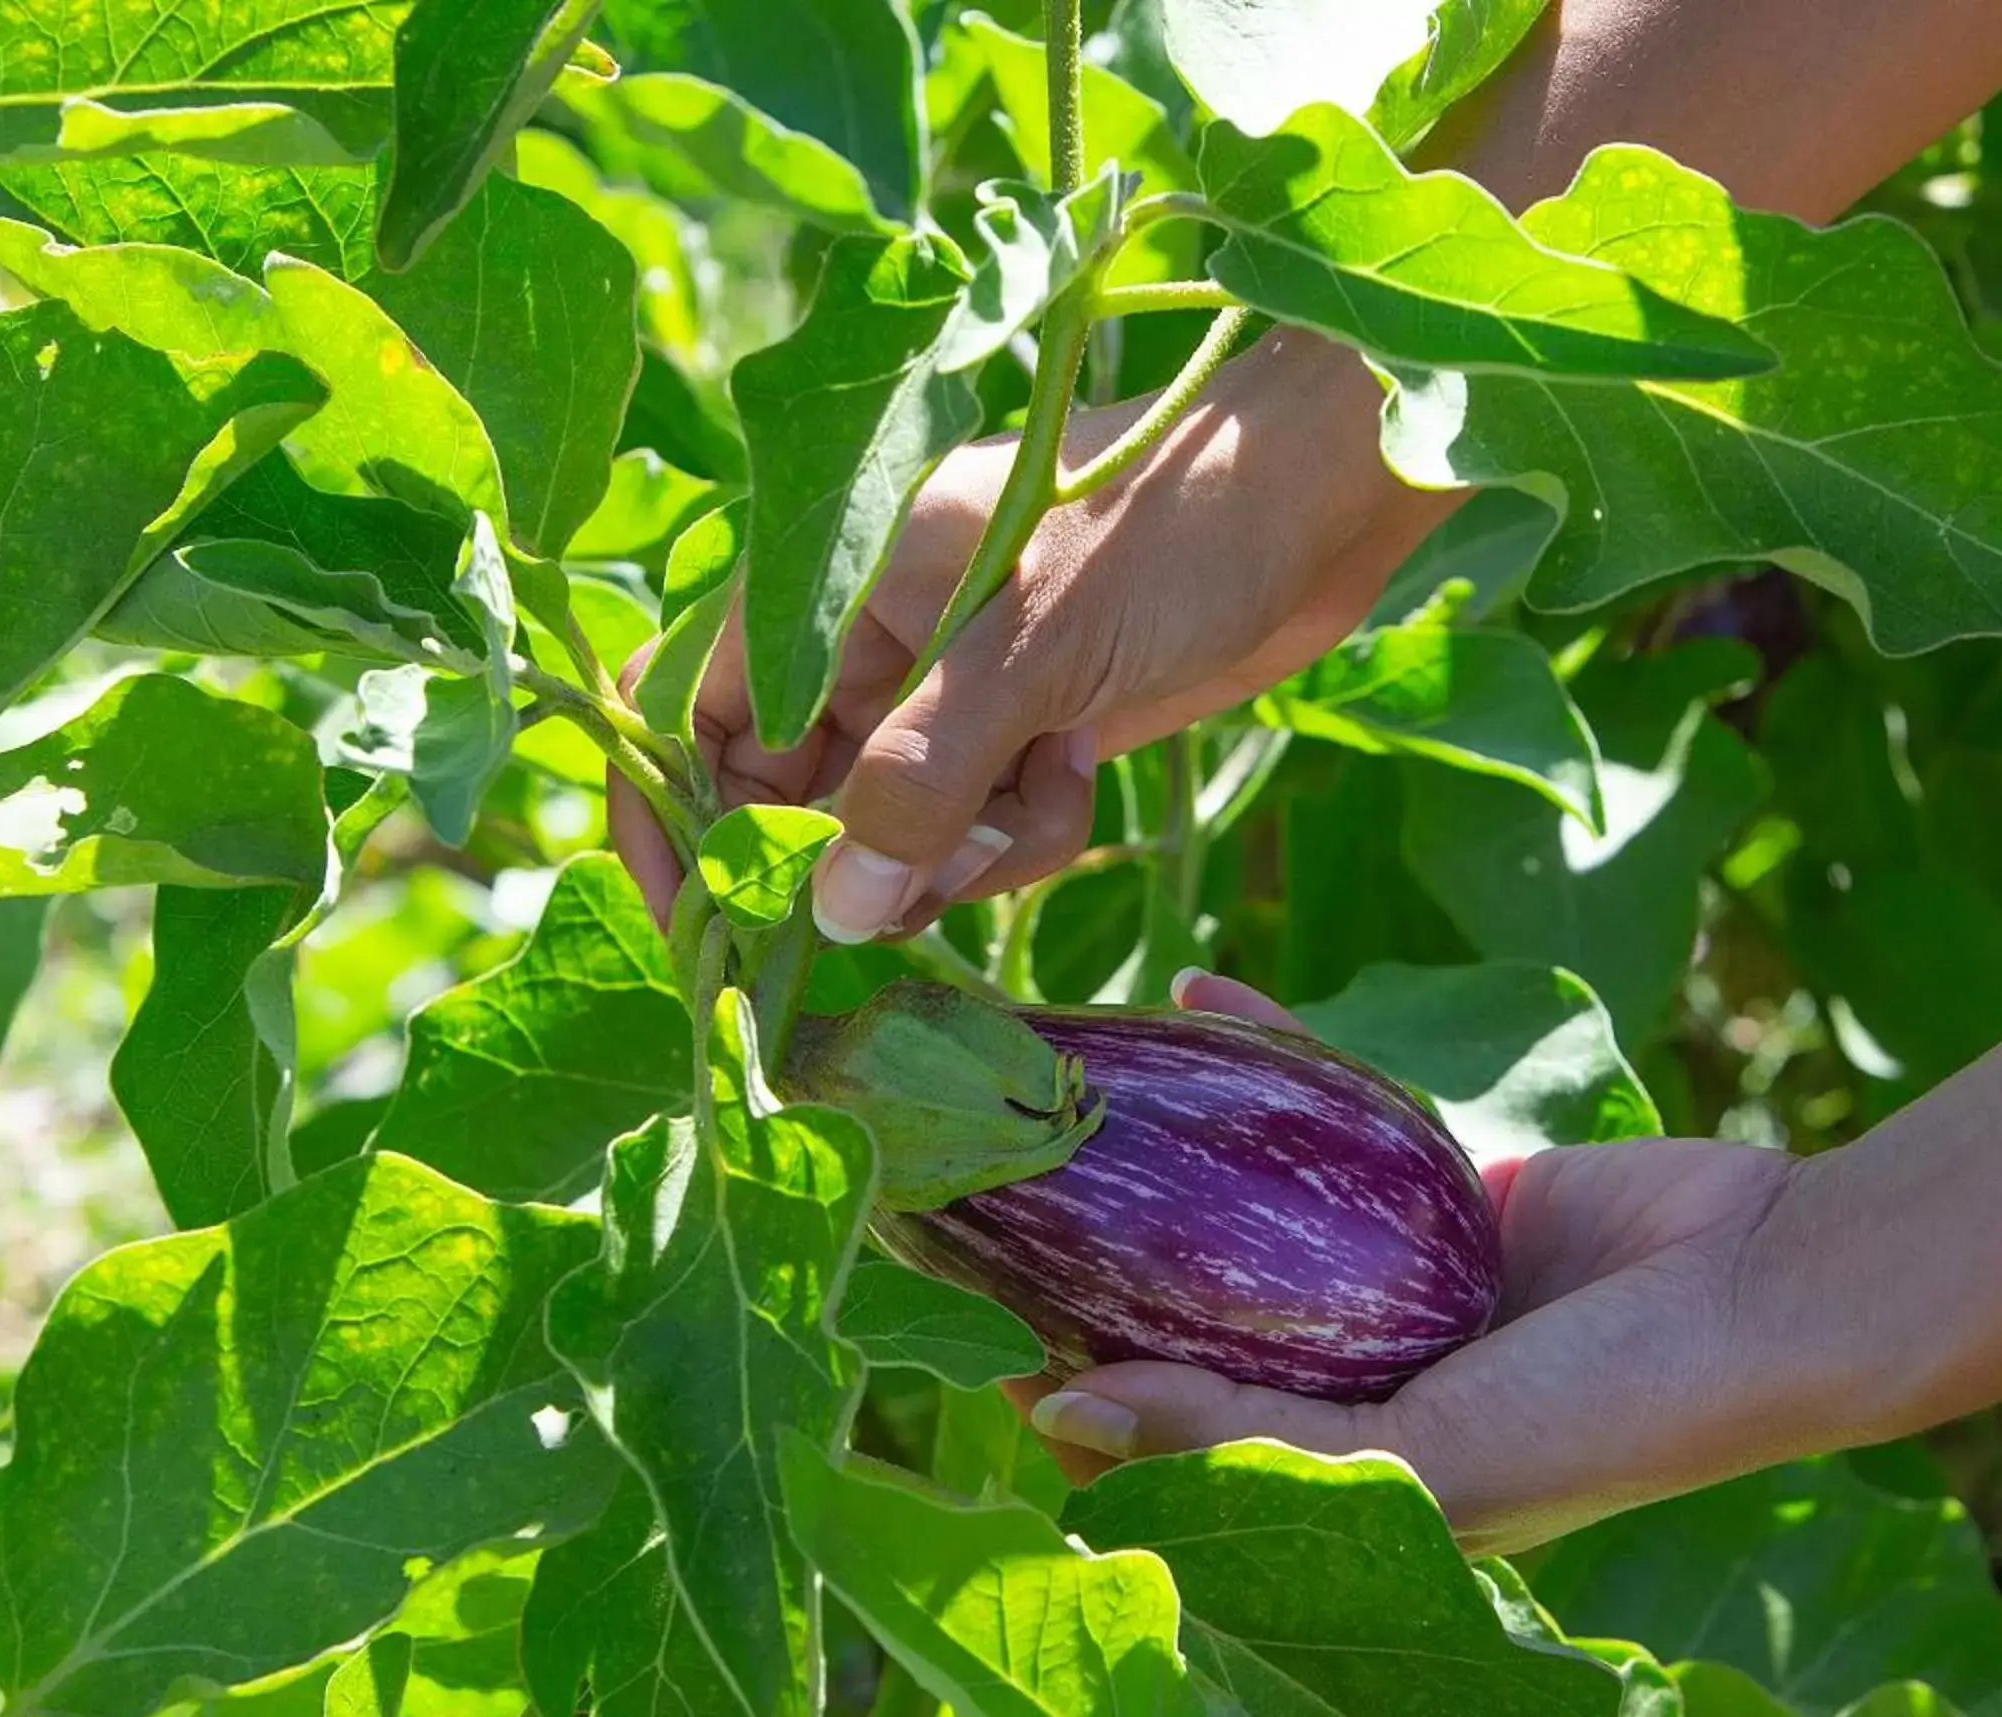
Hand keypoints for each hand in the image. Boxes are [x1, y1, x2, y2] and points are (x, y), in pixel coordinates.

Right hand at [609, 330, 1451, 940]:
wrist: (1325, 497)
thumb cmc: (1171, 528)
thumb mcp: (1030, 652)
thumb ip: (918, 780)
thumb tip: (829, 912)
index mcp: (829, 582)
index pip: (690, 709)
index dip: (676, 820)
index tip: (700, 934)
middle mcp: (871, 639)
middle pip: (790, 795)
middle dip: (847, 867)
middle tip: (901, 922)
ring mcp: (951, 689)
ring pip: (894, 833)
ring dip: (959, 854)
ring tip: (1038, 797)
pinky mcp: (1026, 730)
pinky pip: (981, 831)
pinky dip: (1024, 832)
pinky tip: (1083, 776)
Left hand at [1018, 975, 1850, 1553]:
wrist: (1768, 1288)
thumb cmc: (1602, 1412)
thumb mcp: (1417, 1457)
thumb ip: (1243, 1437)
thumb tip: (1060, 1409)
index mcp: (1337, 1477)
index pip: (1165, 1442)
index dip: (1065, 1389)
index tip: (965, 1319)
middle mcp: (1351, 1384)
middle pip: (1185, 1314)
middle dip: (1086, 1254)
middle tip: (978, 1181)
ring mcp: (1389, 1280)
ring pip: (1240, 1207)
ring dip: (1152, 1147)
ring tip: (1054, 1081)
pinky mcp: (1434, 1182)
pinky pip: (1323, 1112)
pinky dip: (1262, 1048)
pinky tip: (1190, 985)